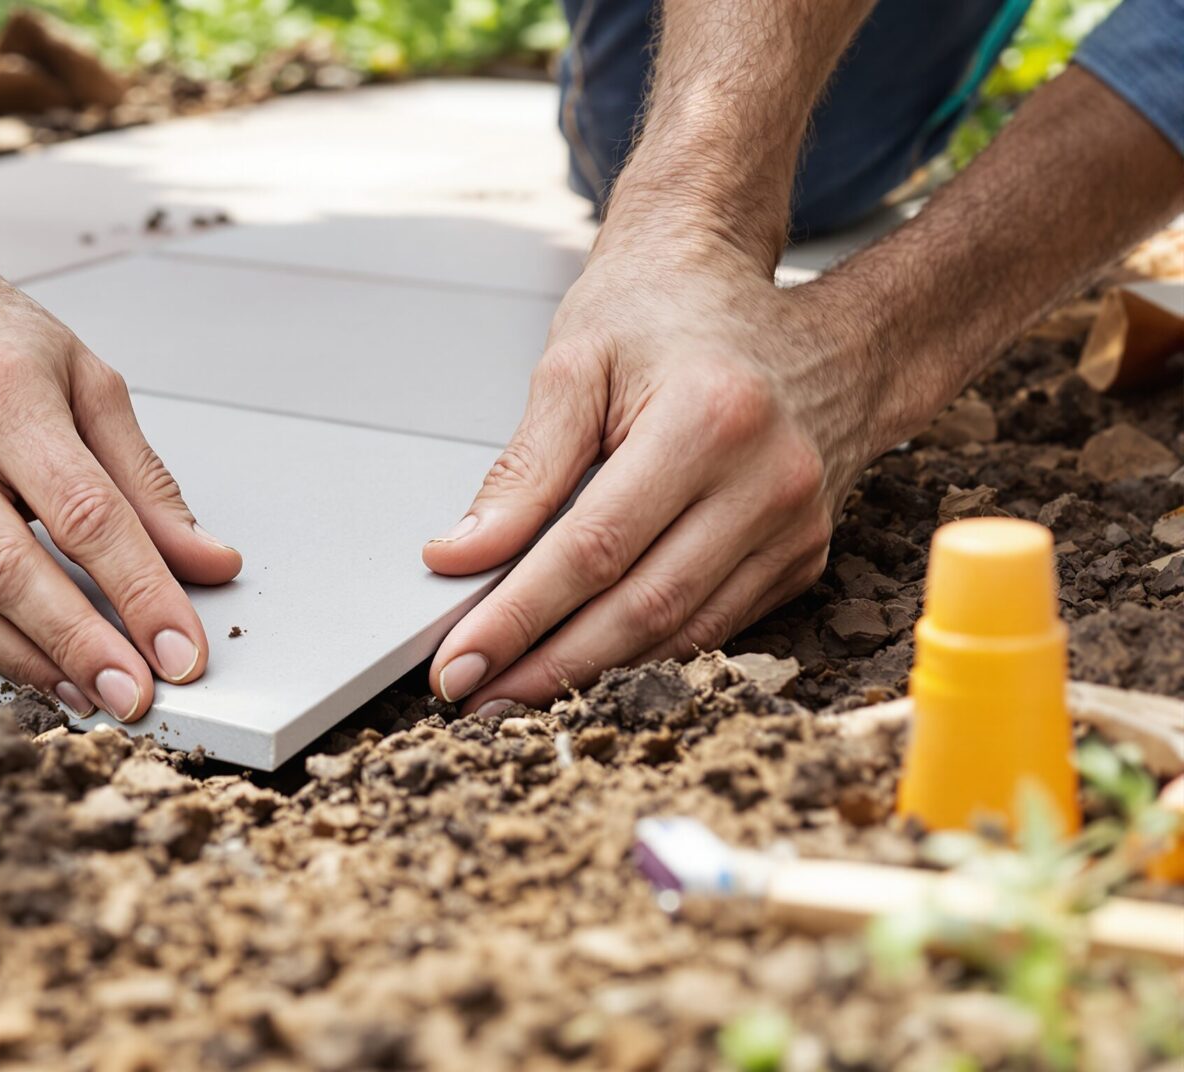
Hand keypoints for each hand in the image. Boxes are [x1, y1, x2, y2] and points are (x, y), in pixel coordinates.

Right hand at [0, 248, 241, 721]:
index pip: (85, 516)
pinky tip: (24, 659)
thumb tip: (205, 560)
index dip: (141, 593)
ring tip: (90, 692)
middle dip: (85, 648)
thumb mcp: (81, 377)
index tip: (182, 650)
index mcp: (1, 397)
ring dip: (32, 665)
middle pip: (13, 574)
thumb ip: (144, 479)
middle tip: (138, 697)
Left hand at [422, 240, 902, 714]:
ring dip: (592, 676)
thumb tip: (461, 555)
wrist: (801, 322)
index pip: (593, 547)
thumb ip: (523, 467)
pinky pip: (714, 625)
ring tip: (515, 693)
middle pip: (641, 606)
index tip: (459, 659)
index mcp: (710, 417)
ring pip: (681, 632)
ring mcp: (796, 525)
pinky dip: (646, 653)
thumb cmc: (676, 316)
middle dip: (547, 665)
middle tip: (472, 696)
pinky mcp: (802, 554)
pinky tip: (588, 667)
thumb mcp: (578, 362)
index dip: (519, 615)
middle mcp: (769, 479)